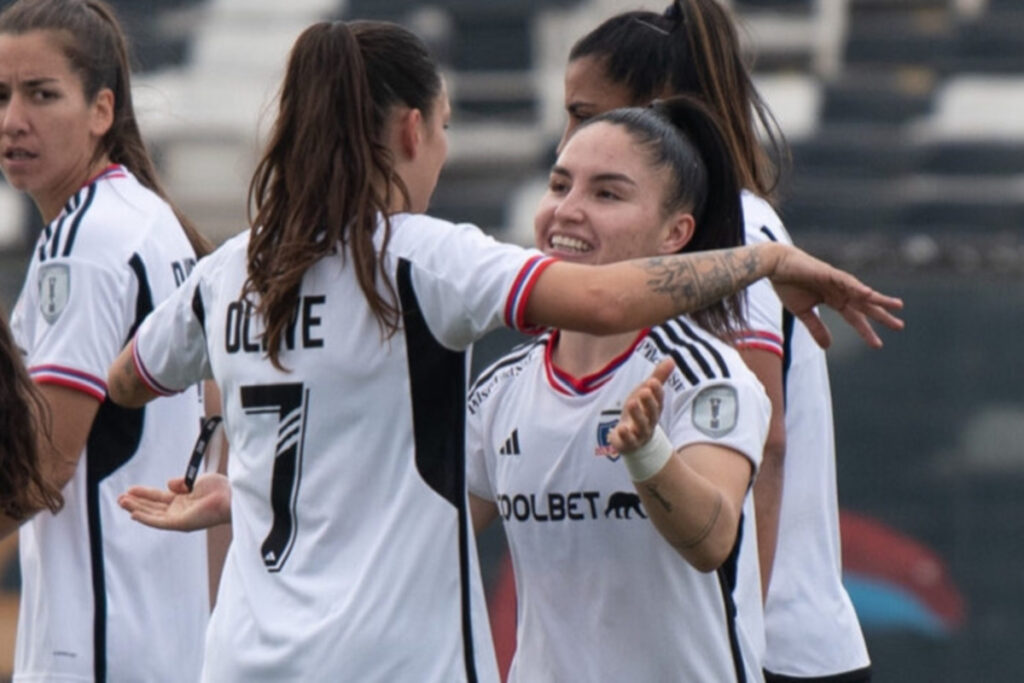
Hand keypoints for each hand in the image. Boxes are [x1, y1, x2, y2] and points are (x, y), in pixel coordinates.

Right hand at [118, 473, 230, 531]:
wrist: (232, 495)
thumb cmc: (221, 489)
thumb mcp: (196, 482)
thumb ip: (181, 483)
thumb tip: (167, 483)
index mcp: (183, 500)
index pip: (158, 498)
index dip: (144, 494)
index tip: (129, 489)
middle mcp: (179, 510)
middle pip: (152, 507)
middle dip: (136, 502)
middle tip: (119, 498)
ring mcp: (179, 517)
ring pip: (153, 514)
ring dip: (137, 509)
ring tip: (122, 502)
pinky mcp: (181, 523)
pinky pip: (160, 522)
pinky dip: (147, 518)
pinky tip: (134, 514)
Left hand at [610, 358, 673, 453]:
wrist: (634, 442)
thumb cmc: (640, 412)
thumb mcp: (645, 393)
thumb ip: (657, 378)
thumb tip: (671, 359)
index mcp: (654, 409)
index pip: (658, 400)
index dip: (656, 392)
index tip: (653, 381)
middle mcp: (650, 422)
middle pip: (652, 413)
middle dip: (649, 402)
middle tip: (644, 390)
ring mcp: (640, 434)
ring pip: (641, 426)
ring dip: (637, 414)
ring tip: (631, 403)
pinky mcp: (628, 444)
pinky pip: (628, 441)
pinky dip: (625, 436)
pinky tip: (621, 429)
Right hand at [767, 244, 903, 348]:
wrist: (775, 266)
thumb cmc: (787, 285)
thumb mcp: (802, 313)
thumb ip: (816, 328)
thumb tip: (827, 347)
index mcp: (834, 299)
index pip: (854, 317)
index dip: (865, 330)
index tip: (877, 344)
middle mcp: (839, 290)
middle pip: (864, 305)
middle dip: (882, 314)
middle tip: (900, 326)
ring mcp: (836, 281)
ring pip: (862, 292)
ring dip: (879, 299)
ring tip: (896, 306)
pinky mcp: (829, 273)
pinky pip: (847, 282)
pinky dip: (858, 288)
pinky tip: (870, 294)